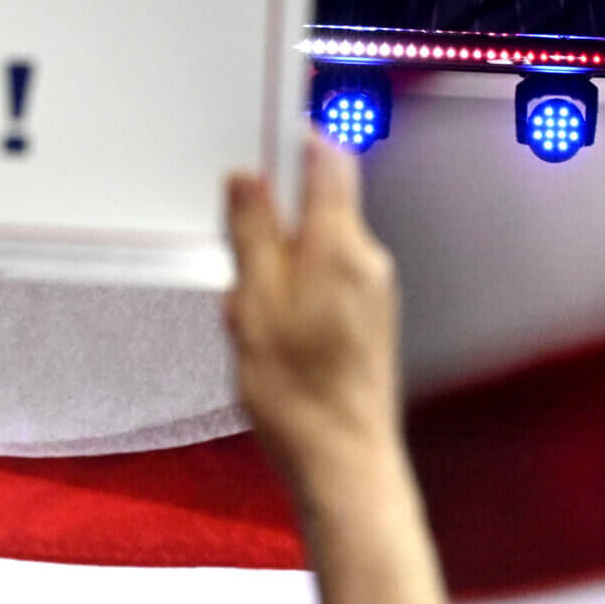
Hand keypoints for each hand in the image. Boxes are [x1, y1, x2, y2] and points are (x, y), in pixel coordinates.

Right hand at [223, 135, 403, 492]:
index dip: (292, 142)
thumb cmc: (298, 395)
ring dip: (278, 258)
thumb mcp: (254, 305)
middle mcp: (367, 261)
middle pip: (321, 202)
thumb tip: (248, 180)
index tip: (255, 146)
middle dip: (272, 214)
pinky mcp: (368, 321)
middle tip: (231, 246)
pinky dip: (293, 289)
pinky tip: (268, 331)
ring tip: (246, 306)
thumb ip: (253, 235)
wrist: (343, 462)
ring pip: (319, 245)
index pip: (328, 159)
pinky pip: (326, 280)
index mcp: (341, 247)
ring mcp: (373, 292)